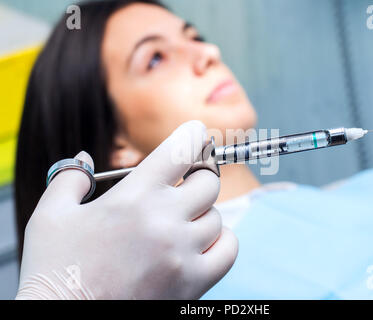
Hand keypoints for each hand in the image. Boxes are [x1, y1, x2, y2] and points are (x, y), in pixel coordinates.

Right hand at [16, 120, 237, 299]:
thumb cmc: (56, 269)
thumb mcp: (51, 215)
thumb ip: (70, 178)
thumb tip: (83, 157)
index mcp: (133, 196)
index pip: (180, 150)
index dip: (193, 135)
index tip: (196, 133)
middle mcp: (163, 220)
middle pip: (208, 182)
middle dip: (197, 178)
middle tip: (183, 185)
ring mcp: (181, 252)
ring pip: (217, 216)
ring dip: (201, 214)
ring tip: (179, 222)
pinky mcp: (192, 283)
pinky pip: (228, 249)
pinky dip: (221, 241)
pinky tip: (201, 242)